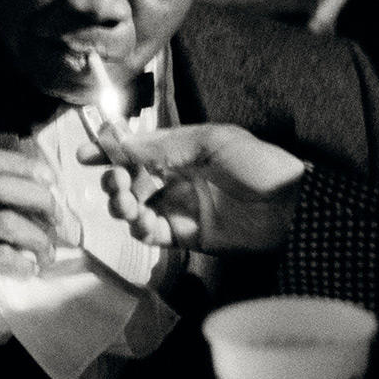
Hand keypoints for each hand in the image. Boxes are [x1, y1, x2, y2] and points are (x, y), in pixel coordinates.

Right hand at [0, 134, 57, 316]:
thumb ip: (3, 199)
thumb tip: (52, 196)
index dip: (22, 164)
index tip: (50, 178)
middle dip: (39, 198)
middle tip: (57, 218)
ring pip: (5, 223)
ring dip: (38, 238)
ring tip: (47, 252)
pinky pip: (1, 258)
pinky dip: (24, 264)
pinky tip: (29, 269)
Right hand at [79, 123, 305, 251]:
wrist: (292, 207)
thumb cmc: (259, 164)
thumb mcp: (210, 141)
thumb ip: (163, 145)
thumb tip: (121, 142)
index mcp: (182, 150)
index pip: (136, 149)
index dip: (109, 150)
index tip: (86, 153)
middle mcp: (176, 178)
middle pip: (130, 180)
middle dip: (114, 180)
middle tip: (115, 183)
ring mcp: (180, 208)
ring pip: (135, 208)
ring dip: (123, 205)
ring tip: (127, 204)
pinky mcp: (186, 236)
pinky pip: (153, 233)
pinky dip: (141, 228)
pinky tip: (143, 222)